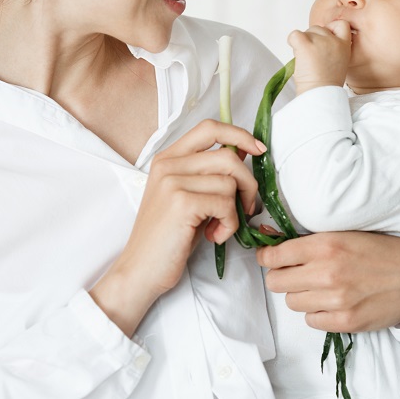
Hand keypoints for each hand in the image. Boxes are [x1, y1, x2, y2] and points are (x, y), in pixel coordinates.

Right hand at [90, 119, 264, 335]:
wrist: (140, 270)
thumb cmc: (168, 238)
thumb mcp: (188, 197)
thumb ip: (209, 173)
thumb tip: (243, 151)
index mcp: (168, 158)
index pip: (209, 128)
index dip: (239, 134)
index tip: (258, 150)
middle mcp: (168, 164)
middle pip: (228, 156)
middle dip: (248, 184)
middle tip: (245, 208)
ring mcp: (173, 182)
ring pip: (230, 182)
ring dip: (236, 210)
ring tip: (220, 227)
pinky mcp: (181, 202)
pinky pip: (226, 204)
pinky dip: (229, 224)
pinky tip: (213, 236)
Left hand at [257, 231, 399, 332]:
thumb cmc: (380, 251)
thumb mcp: (345, 234)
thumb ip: (311, 241)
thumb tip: (273, 243)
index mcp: (325, 244)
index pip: (275, 255)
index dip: (267, 258)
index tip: (268, 259)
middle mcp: (327, 272)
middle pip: (276, 282)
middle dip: (281, 278)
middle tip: (295, 274)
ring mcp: (336, 299)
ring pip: (292, 302)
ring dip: (300, 296)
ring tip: (319, 288)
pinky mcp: (345, 321)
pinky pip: (311, 321)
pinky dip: (317, 313)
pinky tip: (332, 303)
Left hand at [287, 20, 351, 93]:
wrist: (320, 94)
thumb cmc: (327, 84)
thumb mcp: (340, 63)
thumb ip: (333, 49)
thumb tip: (318, 41)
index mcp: (344, 45)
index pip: (342, 24)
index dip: (331, 28)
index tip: (325, 39)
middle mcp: (333, 40)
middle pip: (318, 28)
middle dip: (312, 39)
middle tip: (312, 58)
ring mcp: (319, 41)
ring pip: (306, 32)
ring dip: (303, 43)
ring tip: (306, 61)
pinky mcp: (305, 45)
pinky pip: (294, 35)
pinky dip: (292, 41)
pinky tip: (296, 54)